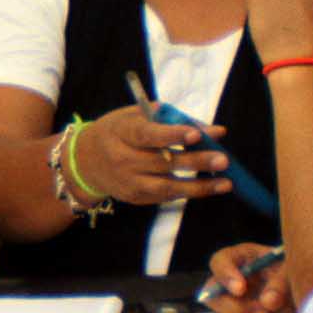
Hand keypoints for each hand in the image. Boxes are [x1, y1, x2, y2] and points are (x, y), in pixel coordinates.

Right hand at [74, 102, 231, 206]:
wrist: (85, 162)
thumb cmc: (118, 131)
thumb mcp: (136, 115)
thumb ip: (172, 119)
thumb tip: (212, 130)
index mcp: (122, 132)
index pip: (148, 135)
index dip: (171, 135)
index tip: (196, 135)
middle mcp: (123, 159)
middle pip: (163, 162)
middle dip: (196, 161)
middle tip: (223, 159)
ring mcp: (128, 182)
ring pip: (167, 186)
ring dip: (199, 186)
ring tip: (226, 182)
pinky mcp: (135, 198)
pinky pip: (165, 197)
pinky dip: (189, 192)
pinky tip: (209, 187)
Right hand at [203, 242, 295, 312]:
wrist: (306, 295)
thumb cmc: (296, 274)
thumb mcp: (292, 272)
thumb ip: (281, 283)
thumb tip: (268, 303)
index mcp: (239, 260)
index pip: (219, 262)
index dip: (225, 275)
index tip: (240, 288)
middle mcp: (228, 283)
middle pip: (214, 297)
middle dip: (239, 308)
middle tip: (265, 311)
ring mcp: (230, 305)